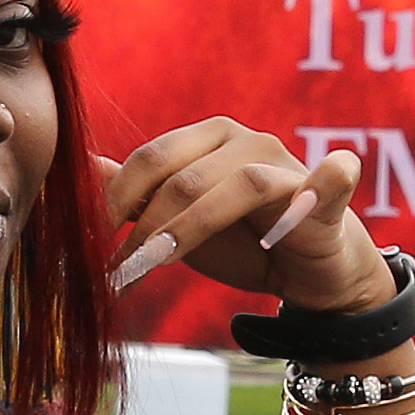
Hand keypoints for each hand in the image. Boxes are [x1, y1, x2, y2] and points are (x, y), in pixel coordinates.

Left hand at [98, 119, 396, 313]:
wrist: (306, 272)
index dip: (115, 203)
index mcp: (206, 141)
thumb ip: (137, 197)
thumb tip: (84, 170)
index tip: (91, 247)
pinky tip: (319, 188)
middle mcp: (245, 142)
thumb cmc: (242, 242)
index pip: (150, 160)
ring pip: (234, 186)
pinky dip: (328, 179)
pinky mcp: (325, 194)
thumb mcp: (178, 222)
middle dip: (145, 226)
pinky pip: (330, 178)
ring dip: (191, 228)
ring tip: (160, 262)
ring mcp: (286, 165)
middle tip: (121, 268)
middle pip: (183, 175)